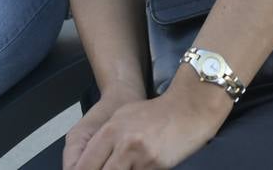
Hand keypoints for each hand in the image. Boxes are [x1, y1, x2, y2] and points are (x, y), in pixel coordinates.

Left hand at [71, 83, 228, 169]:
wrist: (188, 108)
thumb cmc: (156, 113)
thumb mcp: (123, 118)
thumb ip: (104, 139)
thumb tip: (89, 161)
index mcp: (110, 131)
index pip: (84, 165)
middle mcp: (122, 143)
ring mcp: (139, 156)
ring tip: (123, 168)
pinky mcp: (155, 165)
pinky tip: (137, 168)